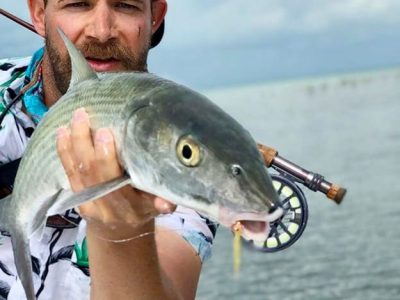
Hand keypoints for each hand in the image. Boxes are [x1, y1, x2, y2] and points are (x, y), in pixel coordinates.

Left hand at [56, 108, 175, 237]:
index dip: (106, 159)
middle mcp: (108, 208)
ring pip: (78, 172)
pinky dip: (64, 152)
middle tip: (85, 117)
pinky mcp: (77, 199)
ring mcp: (89, 204)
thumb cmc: (143, 209)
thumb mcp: (156, 207)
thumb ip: (162, 202)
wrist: (121, 232)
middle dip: (86, 144)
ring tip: (75, 117)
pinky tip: (62, 132)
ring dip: (73, 143)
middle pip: (93, 175)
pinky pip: (69, 173)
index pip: (115, 184)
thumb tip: (168, 201)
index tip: (105, 133)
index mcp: (131, 207)